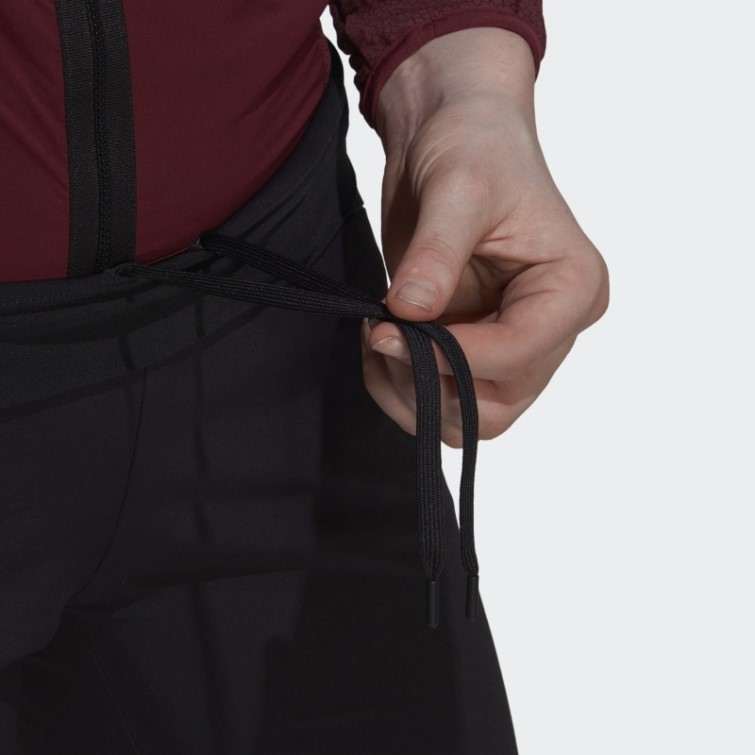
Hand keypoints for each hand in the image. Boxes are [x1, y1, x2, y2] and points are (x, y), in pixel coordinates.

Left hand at [360, 27, 608, 447]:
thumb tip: (409, 313)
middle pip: (496, 407)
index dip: (450, 357)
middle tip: (380, 338)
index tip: (389, 331)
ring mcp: (510, 345)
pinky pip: (441, 399)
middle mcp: (549, 329)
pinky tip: (378, 344)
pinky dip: (401, 387)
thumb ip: (436, 256)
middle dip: (431, 384)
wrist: (451, 134)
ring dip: (412, 393)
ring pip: (467, 416)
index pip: (517, 356)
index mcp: (572, 289)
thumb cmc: (475, 146)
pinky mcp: (473, 347)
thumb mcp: (458, 190)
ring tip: (375, 338)